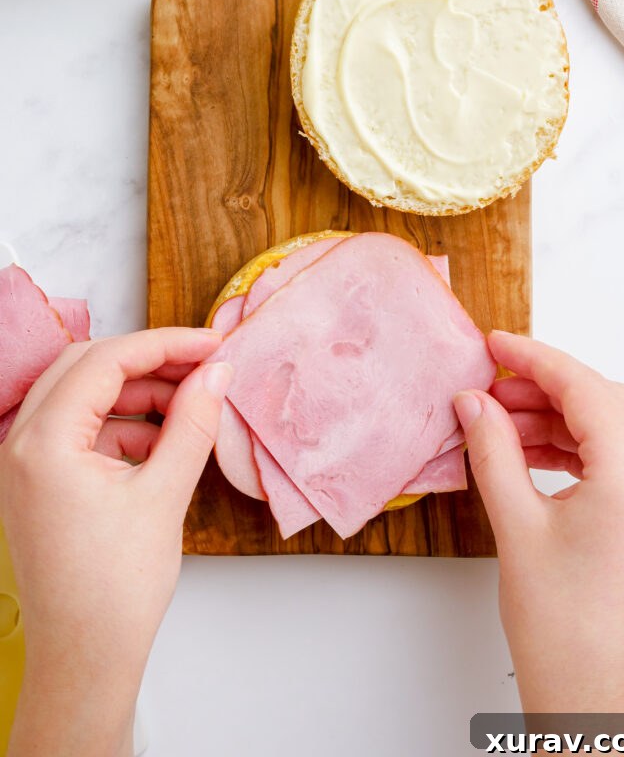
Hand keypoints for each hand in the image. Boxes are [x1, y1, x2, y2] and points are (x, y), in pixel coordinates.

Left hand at [0, 328, 230, 756]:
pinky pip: (80, 430)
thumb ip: (193, 423)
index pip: (105, 361)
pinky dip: (122, 424)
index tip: (212, 345)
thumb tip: (217, 373)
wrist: (86, 661)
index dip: (165, 345)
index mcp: (44, 443)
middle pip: (86, 368)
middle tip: (203, 364)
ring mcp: (26, 464)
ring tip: (191, 403)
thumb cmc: (115, 591)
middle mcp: (23, 445)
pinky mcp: (40, 482)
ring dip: (137, 392)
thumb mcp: (165, 495)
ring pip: (83, 396)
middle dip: (149, 361)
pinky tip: (164, 438)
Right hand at [454, 331, 623, 712]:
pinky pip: (618, 459)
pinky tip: (531, 453)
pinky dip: (575, 446)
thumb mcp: (515, 526)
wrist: (593, 702)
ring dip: (559, 416)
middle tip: (491, 389)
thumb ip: (493, 451)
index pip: (583, 387)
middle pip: (603, 401)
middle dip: (545, 387)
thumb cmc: (563, 630)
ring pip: (612, 427)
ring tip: (502, 422)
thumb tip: (474, 404)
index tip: (496, 345)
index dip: (533, 358)